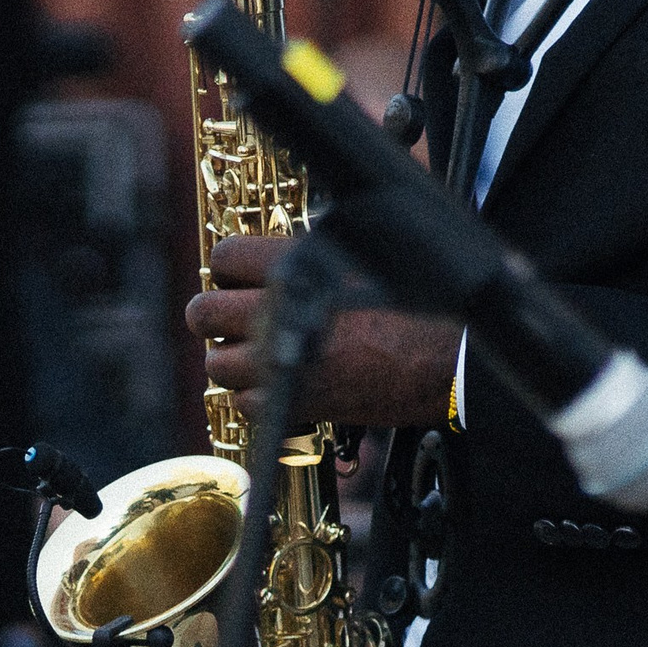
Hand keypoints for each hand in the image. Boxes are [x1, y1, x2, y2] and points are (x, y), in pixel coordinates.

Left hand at [182, 234, 458, 425]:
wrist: (445, 361)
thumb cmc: (417, 302)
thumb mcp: (366, 251)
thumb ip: (318, 245)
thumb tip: (289, 242)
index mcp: (294, 266)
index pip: (222, 256)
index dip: (229, 266)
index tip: (241, 276)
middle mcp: (277, 312)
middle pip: (202, 312)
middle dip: (215, 314)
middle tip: (236, 317)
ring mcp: (280, 362)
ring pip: (216, 362)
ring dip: (232, 357)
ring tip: (259, 353)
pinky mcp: (293, 404)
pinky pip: (242, 402)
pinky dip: (254, 396)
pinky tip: (280, 383)